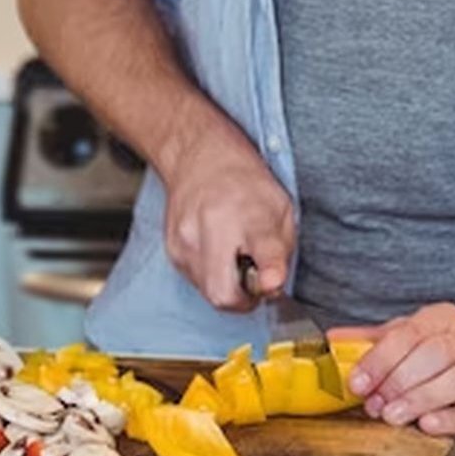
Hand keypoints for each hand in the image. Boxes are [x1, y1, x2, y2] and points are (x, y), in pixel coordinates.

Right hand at [163, 127, 294, 311]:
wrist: (199, 156)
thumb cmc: (246, 183)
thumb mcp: (282, 208)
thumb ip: (282, 251)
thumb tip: (272, 288)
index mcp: (249, 213)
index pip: (261, 248)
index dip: (269, 271)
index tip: (272, 282)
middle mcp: (212, 226)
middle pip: (224, 293)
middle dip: (245, 299)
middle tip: (255, 278)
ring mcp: (186, 240)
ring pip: (209, 293)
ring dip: (228, 286)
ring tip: (235, 256)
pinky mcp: (172, 249)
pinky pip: (197, 282)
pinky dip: (212, 276)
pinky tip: (218, 252)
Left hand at [329, 303, 454, 440]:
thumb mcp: (418, 337)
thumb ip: (377, 340)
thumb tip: (333, 340)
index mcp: (443, 320)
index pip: (408, 333)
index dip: (379, 359)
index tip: (358, 383)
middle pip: (432, 355)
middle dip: (398, 381)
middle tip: (375, 405)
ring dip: (420, 398)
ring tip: (394, 415)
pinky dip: (450, 416)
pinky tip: (429, 424)